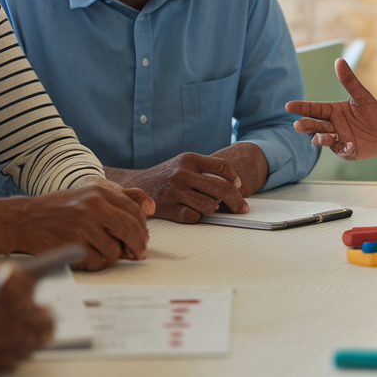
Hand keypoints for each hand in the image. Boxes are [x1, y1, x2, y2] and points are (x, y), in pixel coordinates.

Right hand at [0, 186, 149, 270]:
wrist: (23, 219)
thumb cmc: (57, 209)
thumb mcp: (87, 195)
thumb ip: (118, 200)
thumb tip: (151, 209)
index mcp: (99, 192)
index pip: (134, 211)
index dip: (142, 228)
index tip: (143, 238)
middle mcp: (93, 207)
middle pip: (131, 230)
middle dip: (138, 245)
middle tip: (138, 253)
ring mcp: (83, 226)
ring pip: (115, 250)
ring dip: (113, 256)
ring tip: (103, 253)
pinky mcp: (72, 245)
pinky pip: (98, 262)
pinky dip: (97, 264)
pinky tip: (89, 257)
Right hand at [105, 152, 248, 223]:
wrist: (134, 185)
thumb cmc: (165, 176)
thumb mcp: (183, 163)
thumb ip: (205, 169)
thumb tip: (234, 186)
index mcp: (189, 159)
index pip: (222, 167)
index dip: (234, 178)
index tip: (238, 187)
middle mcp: (182, 173)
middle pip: (221, 188)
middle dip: (236, 201)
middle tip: (242, 209)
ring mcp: (175, 191)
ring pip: (210, 205)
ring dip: (213, 209)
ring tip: (207, 206)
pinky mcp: (168, 208)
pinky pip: (194, 217)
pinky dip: (197, 216)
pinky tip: (192, 211)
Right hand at [285, 58, 376, 160]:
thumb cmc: (371, 111)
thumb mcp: (362, 96)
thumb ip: (350, 81)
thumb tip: (339, 61)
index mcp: (332, 111)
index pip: (314, 109)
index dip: (302, 108)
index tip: (288, 106)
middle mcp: (332, 125)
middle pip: (315, 125)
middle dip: (306, 125)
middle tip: (297, 125)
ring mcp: (337, 139)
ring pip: (324, 139)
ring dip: (321, 138)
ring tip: (320, 136)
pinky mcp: (346, 151)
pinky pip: (342, 151)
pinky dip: (344, 148)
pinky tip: (350, 145)